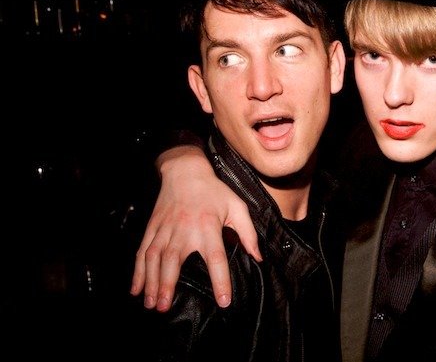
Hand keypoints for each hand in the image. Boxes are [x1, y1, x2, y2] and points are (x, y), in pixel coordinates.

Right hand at [130, 145, 261, 311]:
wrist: (185, 171)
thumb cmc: (214, 191)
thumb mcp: (237, 207)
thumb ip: (248, 233)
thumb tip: (258, 257)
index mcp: (208, 227)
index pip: (216, 258)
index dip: (220, 280)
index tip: (223, 300)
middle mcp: (184, 230)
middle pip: (174, 260)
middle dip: (168, 284)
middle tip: (165, 307)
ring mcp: (165, 230)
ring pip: (154, 259)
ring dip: (151, 282)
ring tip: (152, 304)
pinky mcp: (152, 229)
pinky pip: (142, 252)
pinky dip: (137, 272)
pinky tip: (135, 289)